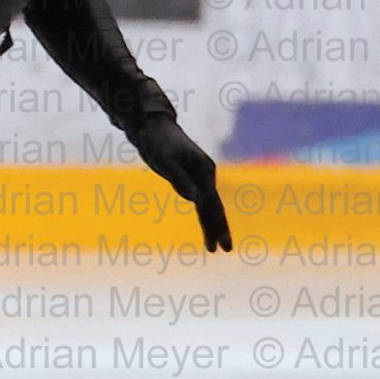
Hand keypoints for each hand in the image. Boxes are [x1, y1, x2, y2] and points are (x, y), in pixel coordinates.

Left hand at [131, 114, 231, 252]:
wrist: (153, 129)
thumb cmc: (159, 142)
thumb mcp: (167, 161)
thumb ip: (181, 179)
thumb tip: (196, 199)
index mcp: (205, 171)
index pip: (211, 204)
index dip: (215, 225)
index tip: (218, 245)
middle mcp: (206, 175)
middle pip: (215, 207)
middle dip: (220, 229)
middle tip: (226, 249)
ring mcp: (200, 178)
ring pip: (209, 206)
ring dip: (212, 226)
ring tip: (214, 247)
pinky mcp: (190, 179)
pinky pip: (200, 202)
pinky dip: (204, 216)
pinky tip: (207, 228)